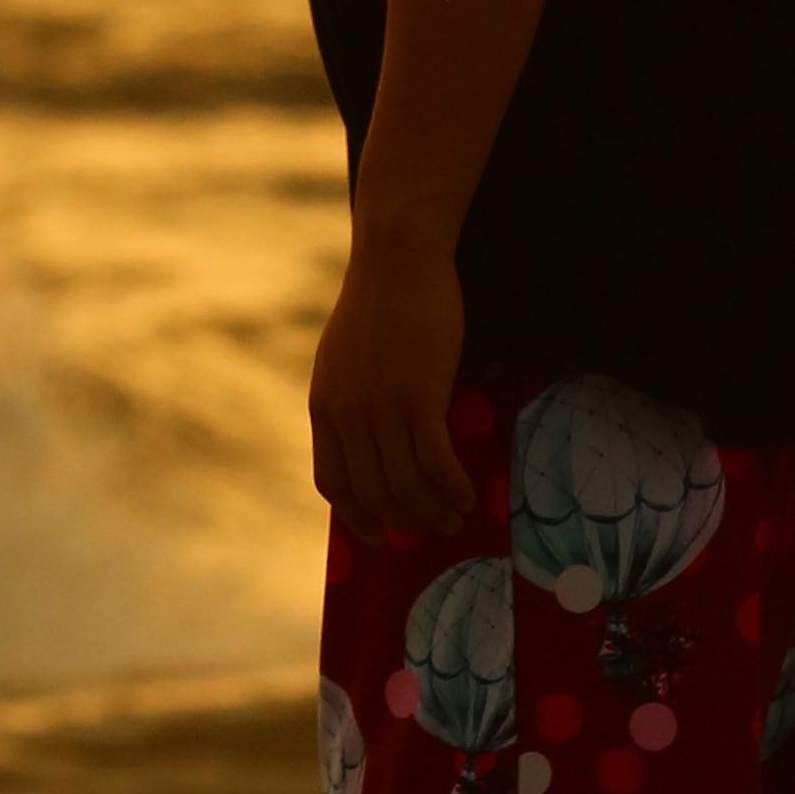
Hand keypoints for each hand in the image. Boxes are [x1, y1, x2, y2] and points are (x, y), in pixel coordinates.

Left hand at [310, 227, 471, 530]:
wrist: (397, 259)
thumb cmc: (379, 303)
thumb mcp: (342, 358)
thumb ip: (347, 399)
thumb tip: (364, 437)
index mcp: (324, 408)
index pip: (332, 482)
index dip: (355, 515)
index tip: (376, 534)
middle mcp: (347, 417)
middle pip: (373, 492)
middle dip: (404, 520)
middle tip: (429, 531)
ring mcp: (381, 410)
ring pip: (407, 484)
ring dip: (434, 510)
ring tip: (455, 519)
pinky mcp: (419, 399)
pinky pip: (436, 463)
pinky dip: (453, 488)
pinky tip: (470, 497)